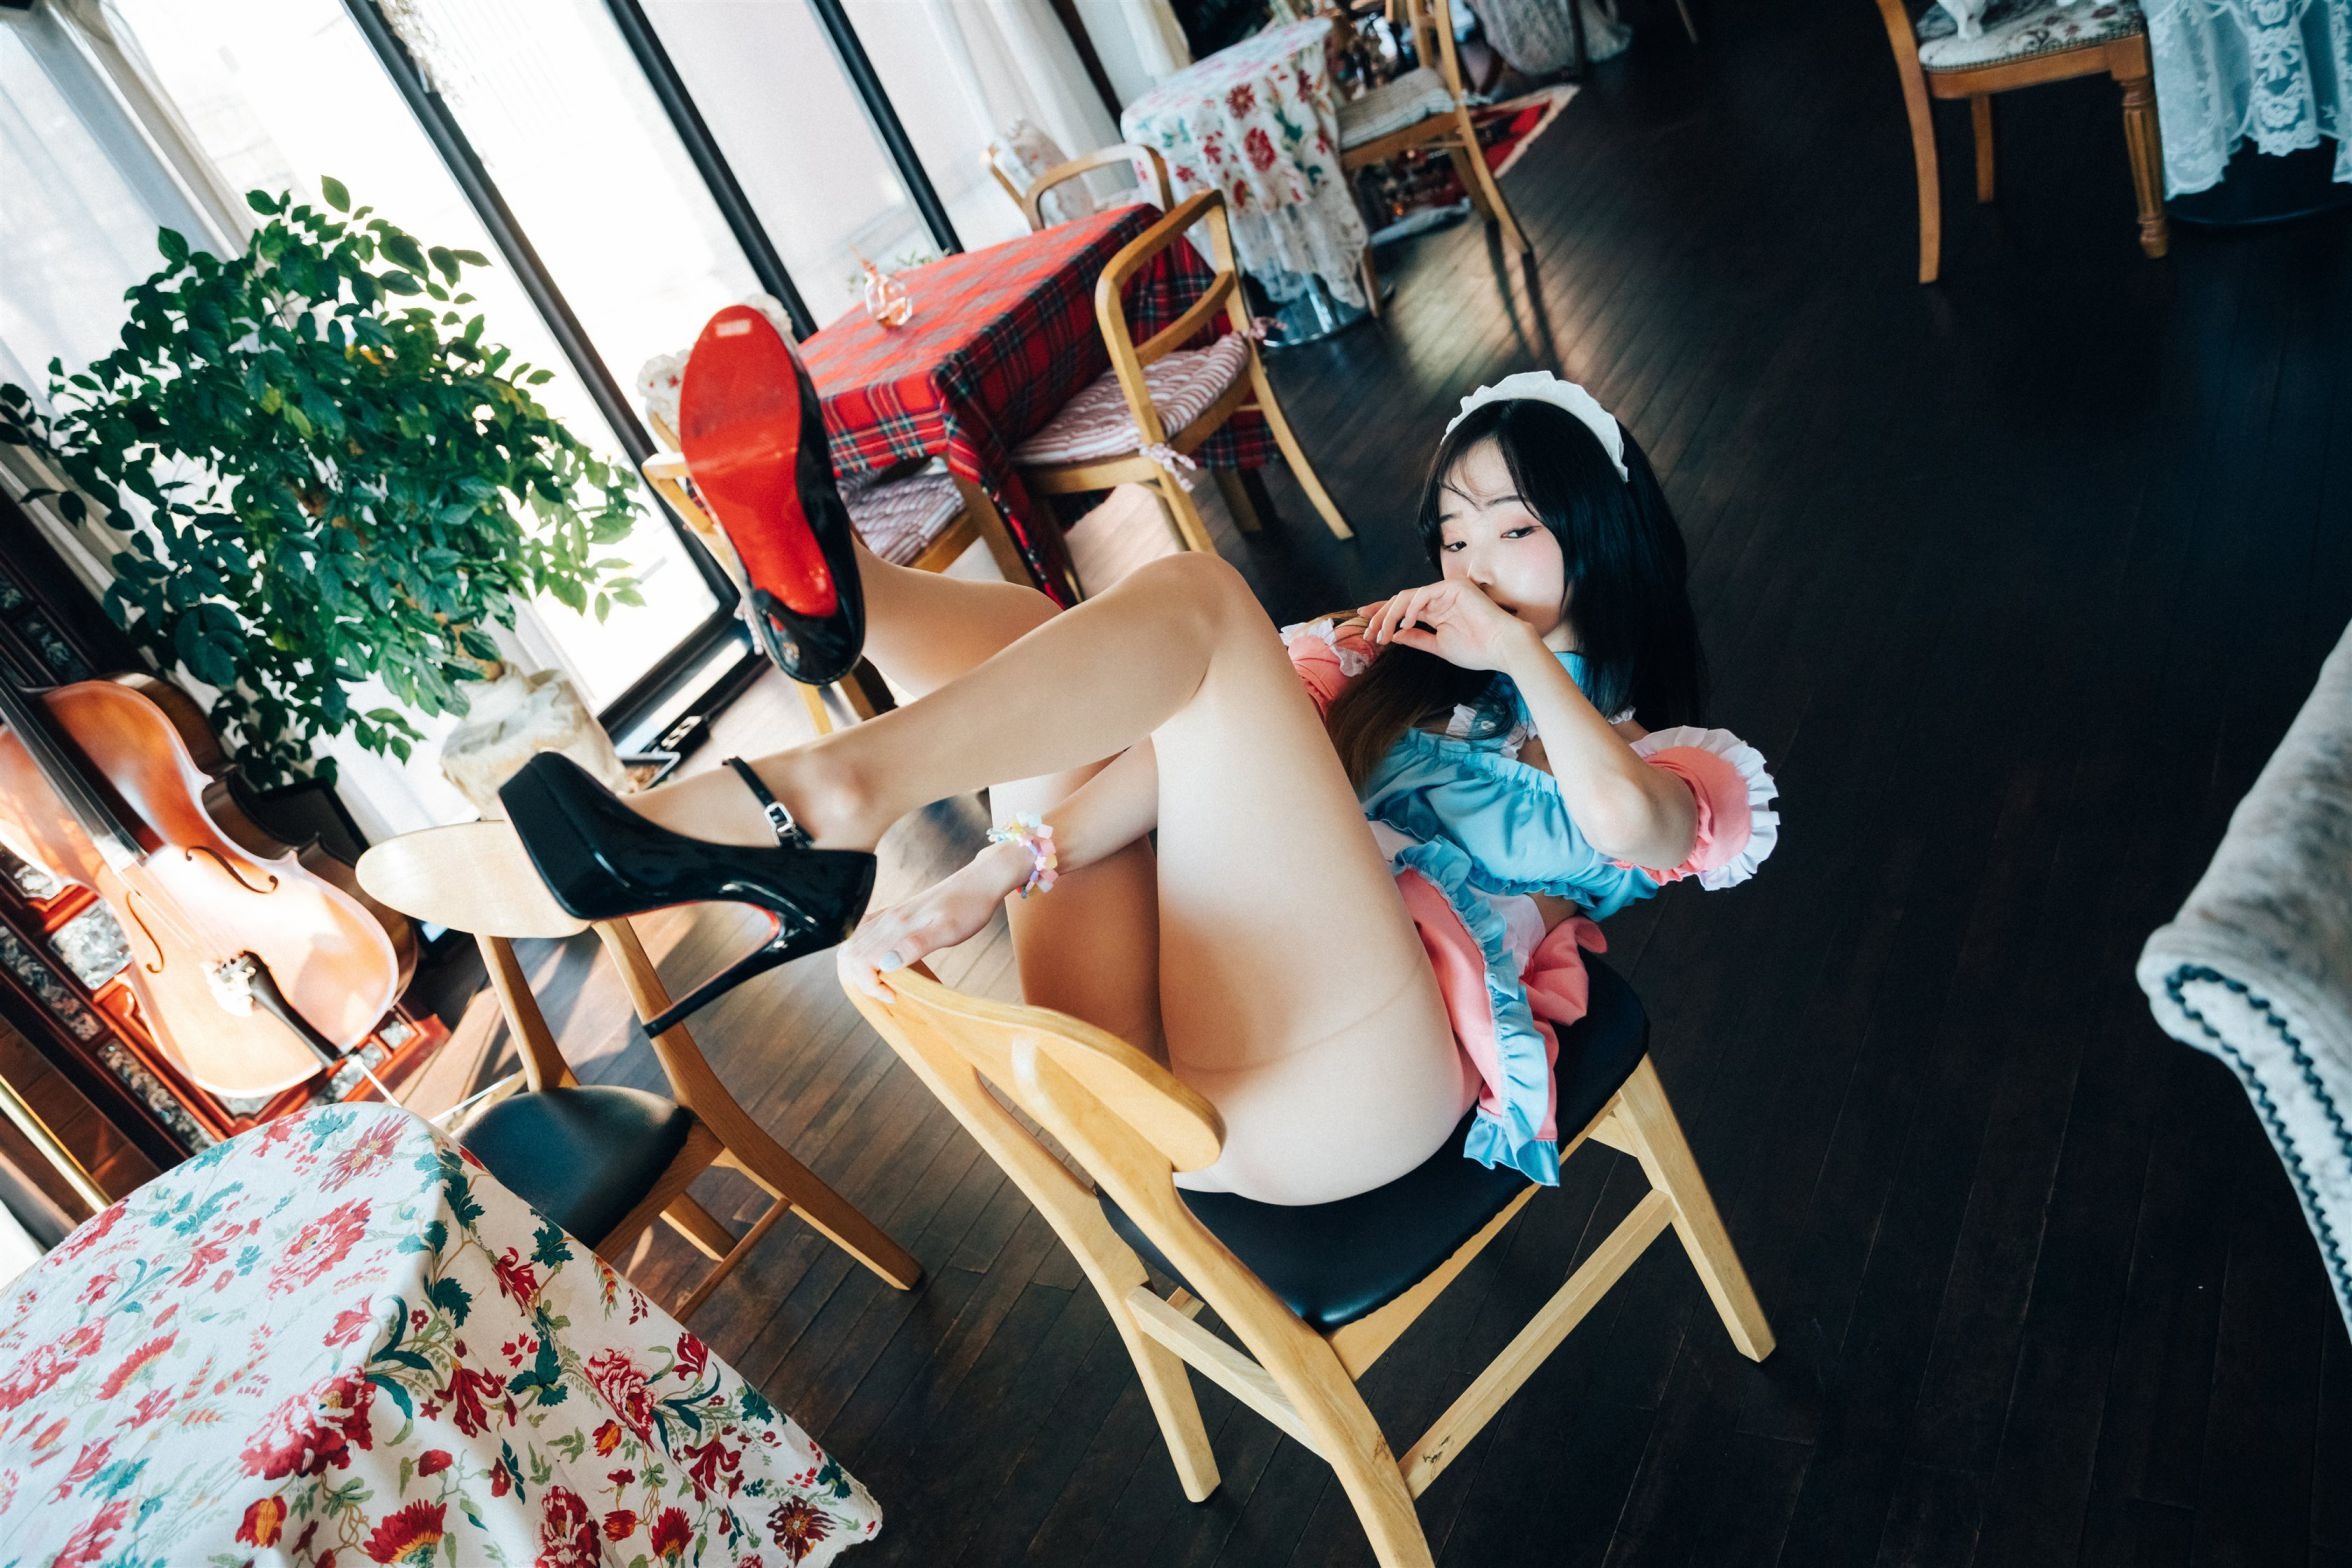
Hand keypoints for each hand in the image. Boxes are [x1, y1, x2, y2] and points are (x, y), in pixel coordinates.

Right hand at [839, 840, 1030, 1000]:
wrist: (980, 881)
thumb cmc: (969, 907)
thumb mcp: (949, 931)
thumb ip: (916, 946)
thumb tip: (885, 964)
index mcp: (897, 925)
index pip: (861, 961)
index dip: (870, 985)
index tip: (893, 996)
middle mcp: (888, 919)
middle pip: (851, 954)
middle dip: (861, 980)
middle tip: (888, 994)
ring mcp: (890, 915)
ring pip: (854, 943)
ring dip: (857, 967)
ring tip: (880, 983)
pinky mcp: (895, 914)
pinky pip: (865, 933)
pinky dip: (862, 952)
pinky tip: (876, 961)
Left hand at [1364, 580, 1536, 672]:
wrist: (1503, 648)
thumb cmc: (1477, 650)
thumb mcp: (1438, 646)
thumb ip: (1417, 638)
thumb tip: (1394, 635)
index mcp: (1436, 611)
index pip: (1404, 608)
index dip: (1383, 614)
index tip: (1364, 623)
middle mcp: (1439, 598)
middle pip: (1400, 600)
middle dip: (1380, 615)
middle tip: (1369, 633)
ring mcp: (1446, 590)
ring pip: (1407, 597)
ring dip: (1390, 615)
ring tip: (1384, 635)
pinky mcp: (1453, 587)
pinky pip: (1422, 595)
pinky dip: (1410, 610)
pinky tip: (1405, 625)